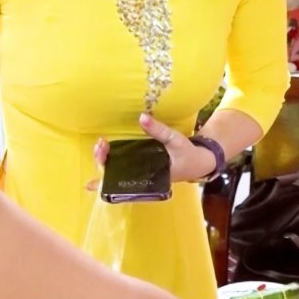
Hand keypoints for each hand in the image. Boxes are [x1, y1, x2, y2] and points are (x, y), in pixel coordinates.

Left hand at [92, 113, 218, 183]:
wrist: (199, 162)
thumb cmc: (187, 154)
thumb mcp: (175, 141)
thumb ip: (158, 131)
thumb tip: (141, 117)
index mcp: (148, 178)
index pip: (122, 181)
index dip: (105, 176)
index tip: (101, 159)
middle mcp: (141, 179)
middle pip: (115, 176)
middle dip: (103, 162)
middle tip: (101, 144)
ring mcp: (141, 173)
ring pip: (118, 171)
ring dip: (106, 160)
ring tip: (100, 145)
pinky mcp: (143, 166)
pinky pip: (125, 166)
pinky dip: (112, 162)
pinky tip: (101, 157)